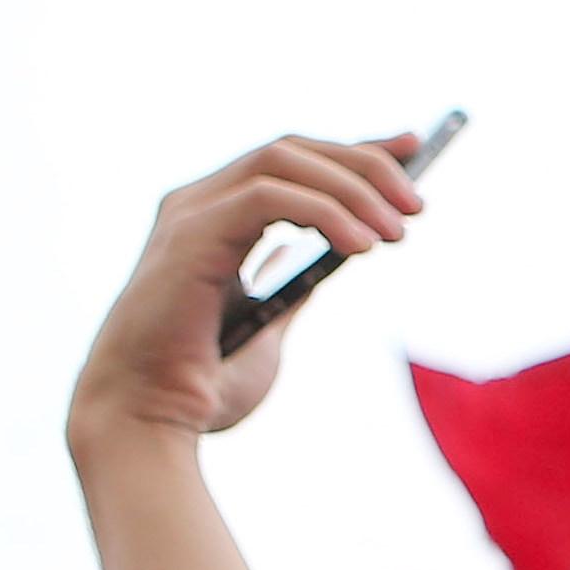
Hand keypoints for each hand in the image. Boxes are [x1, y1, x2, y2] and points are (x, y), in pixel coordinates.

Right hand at [71, 132, 432, 449]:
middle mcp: (197, 203)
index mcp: (215, 218)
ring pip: (282, 160)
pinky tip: (361, 248)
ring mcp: (190, 215)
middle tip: (418, 204)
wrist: (151, 420)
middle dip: (365, 164)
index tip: (414, 151)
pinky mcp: (190, 236)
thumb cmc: (203, 385)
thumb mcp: (269, 325)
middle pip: (292, 149)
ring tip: (399, 233)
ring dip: (352, 188)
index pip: (290, 160)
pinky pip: (267, 197)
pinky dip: (323, 212)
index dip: (354, 149)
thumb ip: (289, 287)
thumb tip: (326, 261)